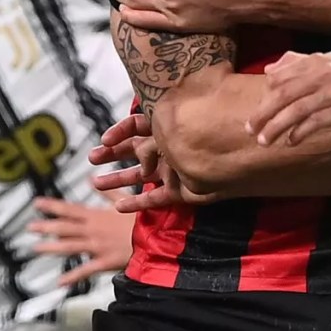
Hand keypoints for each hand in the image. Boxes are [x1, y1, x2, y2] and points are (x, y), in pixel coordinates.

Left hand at [29, 191, 134, 287]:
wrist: (156, 236)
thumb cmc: (143, 218)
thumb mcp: (127, 200)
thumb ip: (108, 192)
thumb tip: (93, 181)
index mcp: (97, 215)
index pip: (70, 209)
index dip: (52, 206)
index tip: (38, 203)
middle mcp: (92, 230)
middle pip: (64, 228)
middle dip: (46, 226)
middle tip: (30, 227)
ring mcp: (96, 246)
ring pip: (69, 247)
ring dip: (51, 248)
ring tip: (36, 249)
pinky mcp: (103, 261)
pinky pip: (84, 270)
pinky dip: (72, 277)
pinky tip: (60, 282)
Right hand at [89, 114, 220, 210]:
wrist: (238, 155)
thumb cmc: (207, 132)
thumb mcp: (174, 129)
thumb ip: (154, 141)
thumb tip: (141, 157)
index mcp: (170, 126)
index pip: (139, 124)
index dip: (120, 131)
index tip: (105, 139)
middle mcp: (170, 147)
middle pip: (136, 149)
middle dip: (112, 153)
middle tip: (92, 158)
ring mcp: (175, 169)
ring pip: (141, 174)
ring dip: (118, 178)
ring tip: (95, 183)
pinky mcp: (182, 190)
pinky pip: (156, 198)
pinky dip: (138, 202)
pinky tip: (119, 206)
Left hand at [246, 50, 330, 147]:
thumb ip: (300, 63)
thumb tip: (270, 70)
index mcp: (317, 61)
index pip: (280, 78)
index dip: (264, 96)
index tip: (255, 113)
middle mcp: (324, 73)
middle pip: (283, 94)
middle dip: (264, 113)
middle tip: (251, 129)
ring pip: (296, 109)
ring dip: (276, 127)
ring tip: (265, 141)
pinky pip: (315, 121)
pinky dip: (299, 132)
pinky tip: (291, 141)